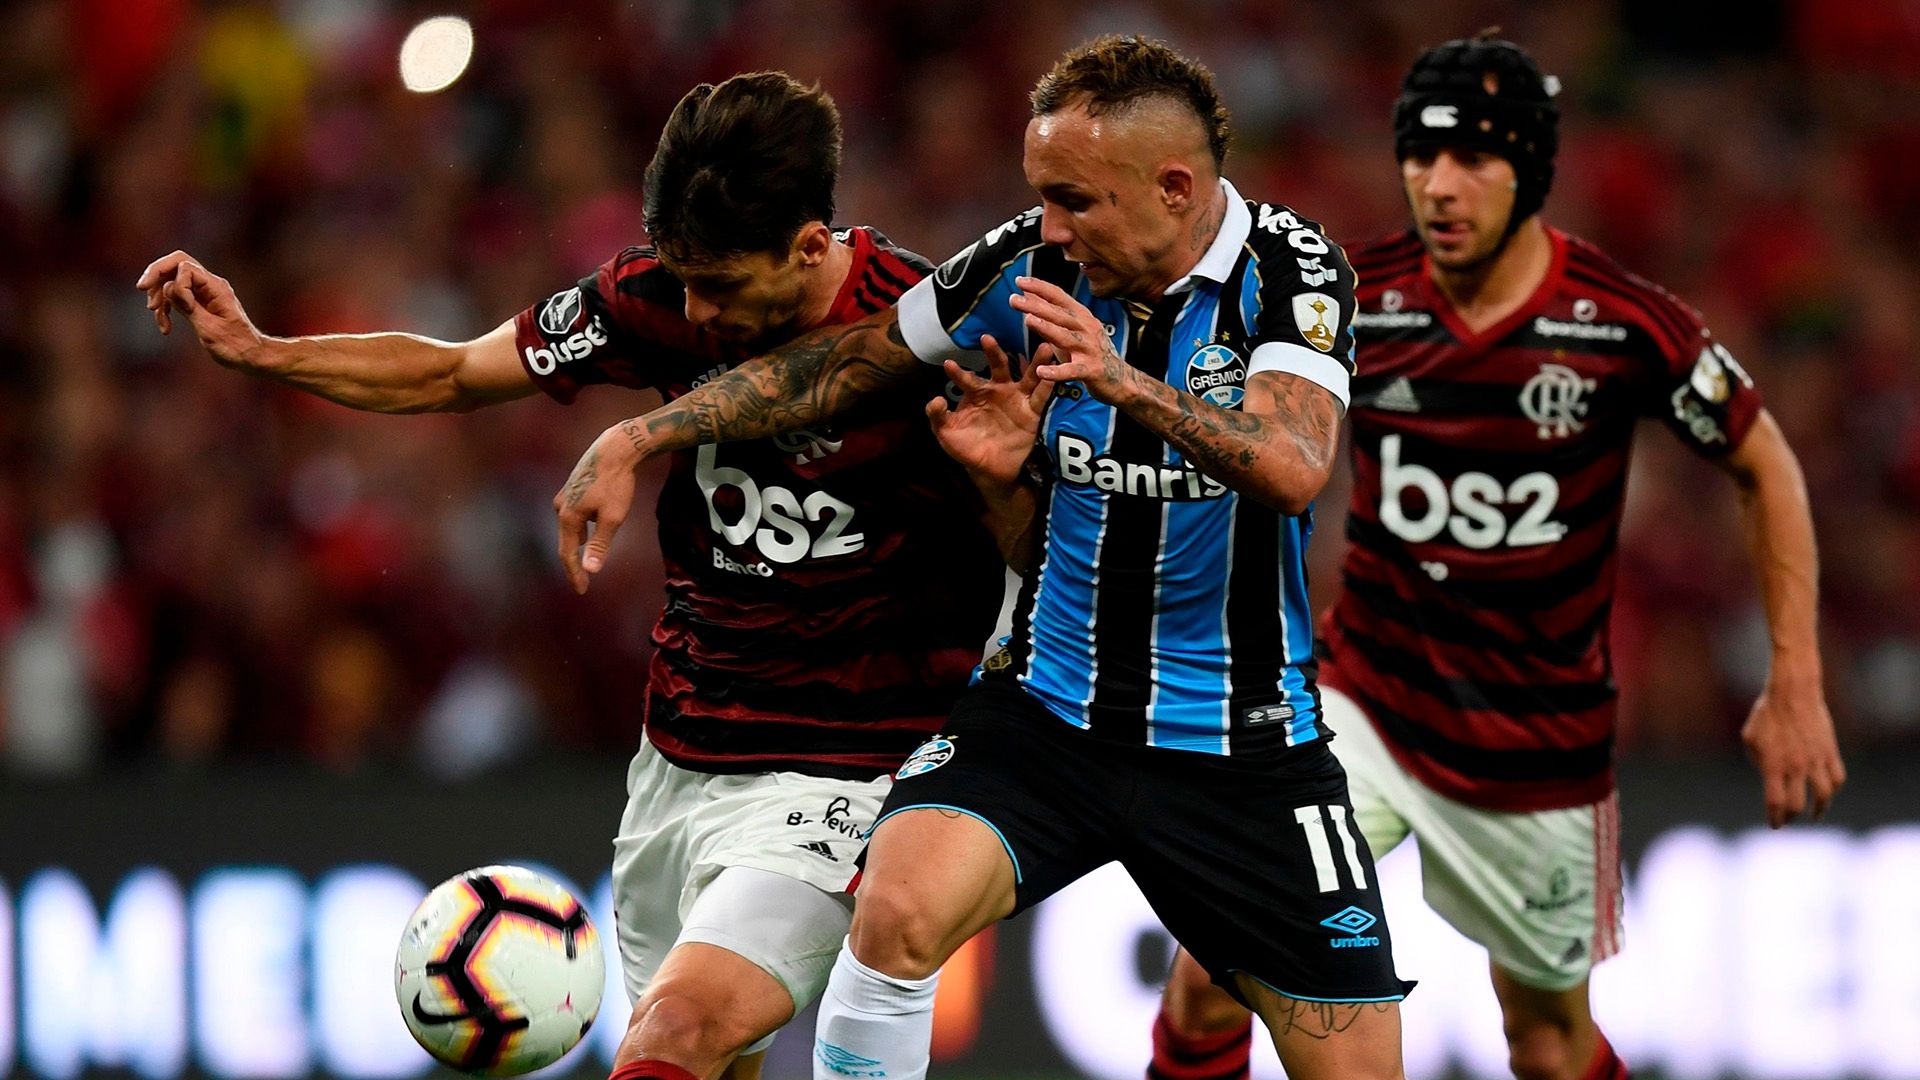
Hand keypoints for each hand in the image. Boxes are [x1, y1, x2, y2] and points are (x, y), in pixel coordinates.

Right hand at [134, 251, 265, 366]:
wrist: (252, 357)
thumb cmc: (235, 346)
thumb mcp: (209, 328)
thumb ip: (188, 305)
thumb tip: (169, 286)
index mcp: (216, 287)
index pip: (184, 265)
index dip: (171, 280)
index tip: (173, 305)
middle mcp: (211, 285)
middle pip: (176, 264)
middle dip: (156, 275)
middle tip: (142, 289)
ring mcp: (205, 293)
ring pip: (173, 281)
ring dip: (159, 297)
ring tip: (158, 318)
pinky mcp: (200, 303)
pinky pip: (177, 296)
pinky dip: (167, 308)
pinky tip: (165, 327)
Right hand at [553, 419, 648, 594]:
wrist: (615, 448)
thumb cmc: (617, 483)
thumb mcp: (613, 517)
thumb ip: (600, 545)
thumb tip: (590, 570)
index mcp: (568, 517)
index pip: (568, 554)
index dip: (574, 574)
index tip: (582, 590)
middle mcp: (561, 507)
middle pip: (566, 542)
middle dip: (574, 562)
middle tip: (583, 581)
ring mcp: (564, 496)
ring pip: (570, 527)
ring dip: (577, 544)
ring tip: (584, 559)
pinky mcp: (571, 488)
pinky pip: (574, 515)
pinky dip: (580, 527)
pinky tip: (588, 528)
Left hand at [925, 335, 1052, 489]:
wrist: (990, 469)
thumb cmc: (967, 448)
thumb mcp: (948, 434)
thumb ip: (938, 417)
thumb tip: (937, 399)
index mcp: (976, 393)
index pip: (966, 379)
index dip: (957, 372)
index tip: (948, 364)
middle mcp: (998, 390)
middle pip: (998, 367)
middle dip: (993, 353)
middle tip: (987, 338)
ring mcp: (1017, 398)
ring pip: (1027, 375)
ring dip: (1035, 361)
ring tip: (1044, 347)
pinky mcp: (1032, 412)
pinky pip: (1041, 397)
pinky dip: (1048, 385)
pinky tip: (1052, 373)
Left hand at [1009, 276, 1136, 403]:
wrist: (1121, 379)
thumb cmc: (1090, 352)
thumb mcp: (1070, 330)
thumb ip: (1049, 314)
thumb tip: (1028, 294)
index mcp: (1081, 316)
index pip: (1059, 297)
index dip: (1040, 288)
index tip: (1020, 280)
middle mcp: (1087, 328)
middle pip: (1059, 315)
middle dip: (1037, 305)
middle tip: (1014, 299)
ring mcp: (1090, 349)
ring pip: (1066, 337)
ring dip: (1047, 328)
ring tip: (1028, 321)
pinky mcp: (1091, 370)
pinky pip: (1073, 370)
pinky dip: (1057, 371)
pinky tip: (1042, 371)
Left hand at [1740, 675, 1845, 826]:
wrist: (1793, 693)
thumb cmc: (1766, 714)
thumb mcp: (1750, 738)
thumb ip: (1758, 762)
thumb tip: (1768, 778)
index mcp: (1773, 765)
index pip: (1775, 802)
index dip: (1775, 818)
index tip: (1775, 825)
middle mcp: (1796, 766)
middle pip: (1797, 805)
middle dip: (1791, 817)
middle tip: (1787, 820)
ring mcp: (1816, 760)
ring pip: (1824, 796)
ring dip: (1819, 809)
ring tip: (1814, 815)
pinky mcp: (1830, 752)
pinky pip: (1837, 778)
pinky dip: (1833, 789)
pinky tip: (1826, 793)